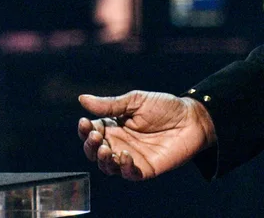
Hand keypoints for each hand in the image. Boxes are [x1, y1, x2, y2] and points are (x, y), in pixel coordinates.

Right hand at [77, 90, 216, 179]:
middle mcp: (119, 143)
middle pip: (94, 151)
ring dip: (101, 159)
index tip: (85, 123)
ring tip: (105, 148)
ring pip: (107, 166)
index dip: (84, 130)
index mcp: (113, 126)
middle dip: (89, 146)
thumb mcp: (135, 101)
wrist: (192, 119)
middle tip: (95, 137)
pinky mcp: (146, 169)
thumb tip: (82, 99)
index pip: (91, 131)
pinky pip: (129, 174)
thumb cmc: (164, 107)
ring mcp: (132, 157)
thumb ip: (110, 104)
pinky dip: (123, 168)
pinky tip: (124, 155)